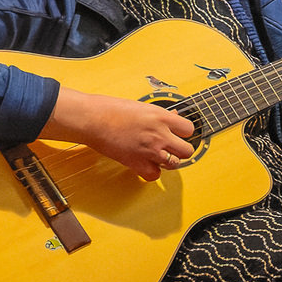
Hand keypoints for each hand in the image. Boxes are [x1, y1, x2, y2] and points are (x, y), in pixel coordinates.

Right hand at [46, 88, 197, 181]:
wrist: (92, 119)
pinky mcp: (138, 163)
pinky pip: (155, 175)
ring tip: (160, 155)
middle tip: (173, 147)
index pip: (189, 129)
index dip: (184, 132)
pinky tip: (147, 164)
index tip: (179, 133)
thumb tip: (172, 117)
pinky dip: (152, 172)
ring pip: (175, 164)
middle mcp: (160, 135)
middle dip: (181, 149)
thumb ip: (160, 115)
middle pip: (187, 150)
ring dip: (169, 161)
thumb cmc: (111, 109)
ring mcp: (151, 151)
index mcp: (162, 117)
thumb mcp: (142, 106)